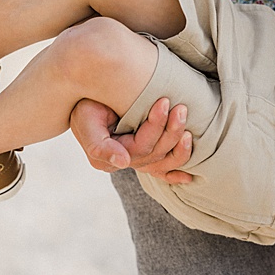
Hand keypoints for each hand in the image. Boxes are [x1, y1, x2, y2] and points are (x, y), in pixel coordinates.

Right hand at [70, 95, 194, 183]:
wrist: (86, 96)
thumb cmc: (85, 105)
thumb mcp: (86, 121)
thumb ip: (99, 146)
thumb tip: (123, 163)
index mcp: (108, 156)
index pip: (141, 145)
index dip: (156, 125)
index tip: (165, 101)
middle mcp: (123, 161)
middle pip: (156, 154)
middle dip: (172, 131)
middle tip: (181, 108)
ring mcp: (134, 160)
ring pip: (163, 162)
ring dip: (180, 148)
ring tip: (189, 129)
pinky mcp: (143, 154)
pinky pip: (160, 170)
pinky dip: (174, 175)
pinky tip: (188, 178)